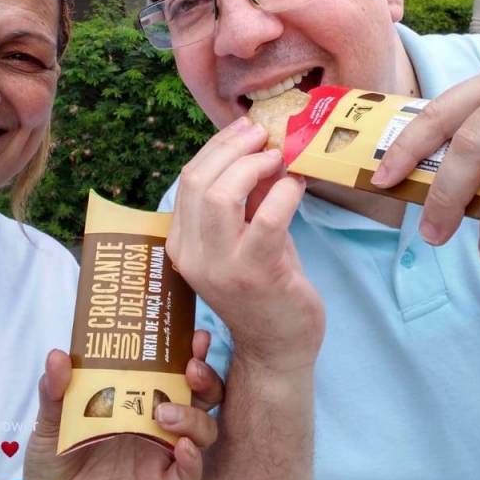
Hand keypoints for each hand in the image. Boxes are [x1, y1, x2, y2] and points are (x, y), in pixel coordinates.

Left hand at [23, 330, 223, 479]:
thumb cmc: (53, 457)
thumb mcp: (50, 421)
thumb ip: (55, 391)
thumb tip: (58, 356)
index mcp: (138, 397)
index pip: (175, 369)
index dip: (190, 351)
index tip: (194, 335)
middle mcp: (157, 422)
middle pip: (201, 395)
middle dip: (206, 377)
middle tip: (191, 366)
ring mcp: (162, 453)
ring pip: (203, 430)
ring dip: (193, 416)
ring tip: (164, 412)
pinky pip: (189, 474)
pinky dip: (193, 460)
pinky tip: (183, 447)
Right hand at [168, 117, 324, 373]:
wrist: (276, 349)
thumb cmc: (262, 289)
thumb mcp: (243, 238)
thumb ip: (244, 200)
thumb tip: (259, 149)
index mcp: (181, 244)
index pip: (188, 181)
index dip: (217, 148)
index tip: (244, 130)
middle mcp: (192, 255)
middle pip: (199, 181)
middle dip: (233, 147)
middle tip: (263, 135)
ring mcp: (221, 267)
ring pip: (221, 195)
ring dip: (253, 166)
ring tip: (278, 157)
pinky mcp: (256, 274)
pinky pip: (267, 218)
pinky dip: (284, 193)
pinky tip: (298, 185)